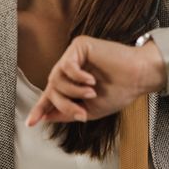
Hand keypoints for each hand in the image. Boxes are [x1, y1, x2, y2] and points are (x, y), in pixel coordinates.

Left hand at [25, 35, 164, 126]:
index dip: (41, 108)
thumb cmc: (120, 92)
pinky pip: (66, 65)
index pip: (52, 95)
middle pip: (52, 88)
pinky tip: (91, 81)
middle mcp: (71, 68)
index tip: (31, 123)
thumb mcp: (90, 110)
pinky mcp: (79, 46)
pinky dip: (78, 77)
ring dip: (73, 91)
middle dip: (63, 104)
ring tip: (91, 93)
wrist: (138, 78)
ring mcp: (73, 56)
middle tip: (81, 112)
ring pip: (56, 78)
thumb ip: (68, 112)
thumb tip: (47, 116)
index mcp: (73, 83)